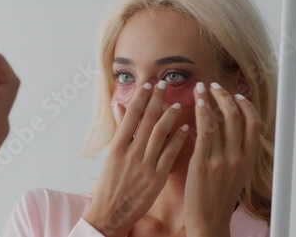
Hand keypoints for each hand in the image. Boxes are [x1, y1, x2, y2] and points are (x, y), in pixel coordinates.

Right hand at [83, 81, 189, 236]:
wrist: (111, 211)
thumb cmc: (110, 183)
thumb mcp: (111, 155)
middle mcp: (131, 153)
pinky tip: (185, 128)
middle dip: (156, 99)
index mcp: (117, 146)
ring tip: (177, 104)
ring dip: (169, 116)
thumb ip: (119, 130)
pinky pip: (170, 154)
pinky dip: (178, 139)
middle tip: (164, 84)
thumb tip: (119, 105)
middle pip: (146, 120)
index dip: (141, 98)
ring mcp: (145, 165)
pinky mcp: (157, 177)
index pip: (131, 115)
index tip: (148, 84)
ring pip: (160, 134)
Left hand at [184, 82, 260, 236]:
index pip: (254, 124)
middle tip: (213, 86)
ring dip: (211, 100)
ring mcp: (222, 160)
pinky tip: (197, 104)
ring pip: (221, 120)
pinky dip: (202, 114)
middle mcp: (239, 157)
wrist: (209, 220)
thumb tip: (218, 128)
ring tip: (201, 88)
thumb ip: (231, 152)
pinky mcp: (204, 163)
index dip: (246, 106)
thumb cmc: (217, 197)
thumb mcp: (233, 173)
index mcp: (248, 159)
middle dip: (225, 97)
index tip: (235, 95)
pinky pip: (205, 131)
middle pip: (237, 117)